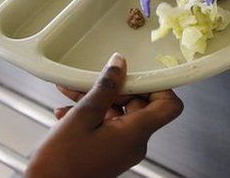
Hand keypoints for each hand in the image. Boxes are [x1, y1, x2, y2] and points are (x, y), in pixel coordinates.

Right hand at [26, 54, 182, 177]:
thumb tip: (119, 66)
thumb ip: (106, 87)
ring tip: (72, 93)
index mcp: (135, 134)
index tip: (136, 73)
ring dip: (98, 100)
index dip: (157, 86)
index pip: (169, 105)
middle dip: (116, 88)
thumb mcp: (83, 116)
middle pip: (140, 104)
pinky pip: (108, 126)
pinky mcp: (108, 153)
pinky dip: (92, 115)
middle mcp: (134, 144)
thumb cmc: (60, 164)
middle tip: (94, 79)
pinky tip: (67, 111)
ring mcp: (122, 149)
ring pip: (120, 113)